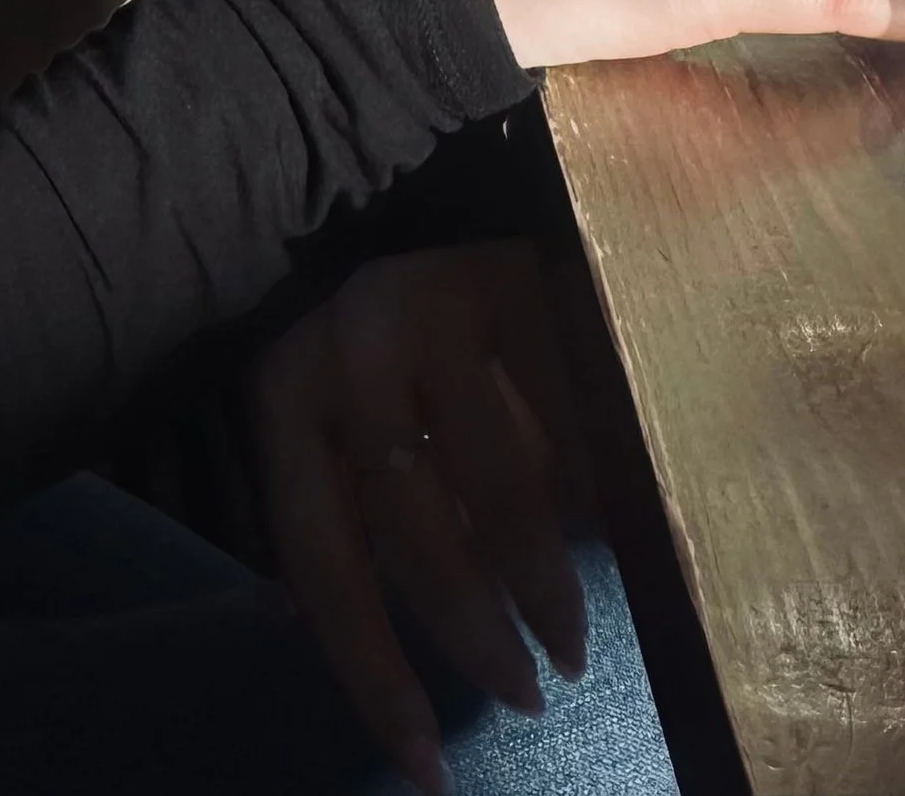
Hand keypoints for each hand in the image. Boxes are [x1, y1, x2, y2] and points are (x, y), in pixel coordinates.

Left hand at [251, 243, 588, 795]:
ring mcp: (428, 307)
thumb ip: (348, 516)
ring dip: (538, 582)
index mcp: (286, 399)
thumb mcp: (339, 421)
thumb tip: (325, 640)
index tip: (431, 767)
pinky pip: (561, 410)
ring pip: (494, 486)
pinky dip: (593, 479)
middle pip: (413, 536)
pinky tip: (619, 522)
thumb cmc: (383, 334)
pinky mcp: (507, 273)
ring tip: (571, 636)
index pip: (323, 566)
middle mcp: (344, 352)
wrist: (427, 169)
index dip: (374, 677)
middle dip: (473, 635)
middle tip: (528, 693)